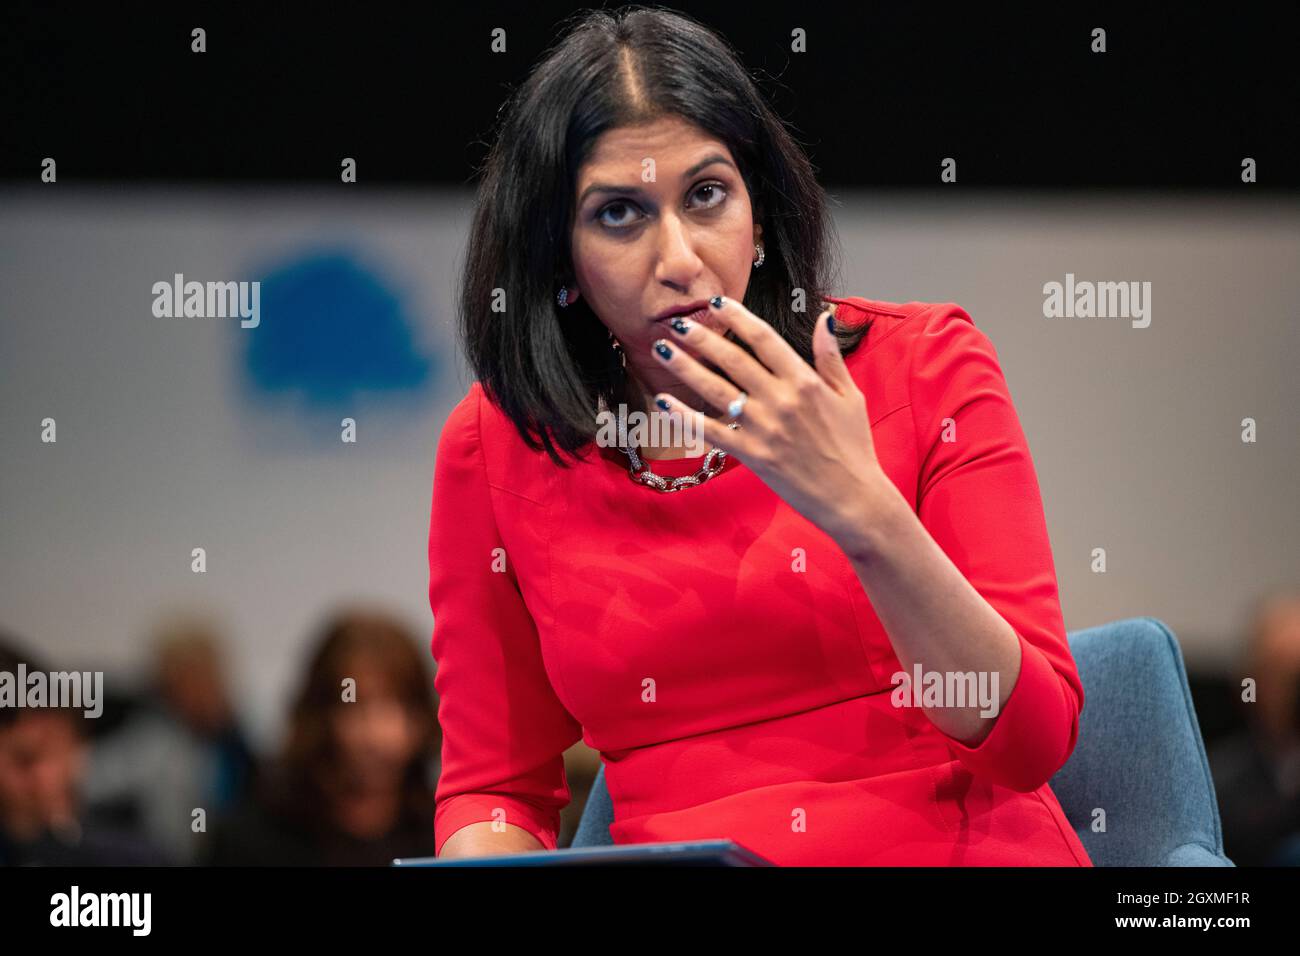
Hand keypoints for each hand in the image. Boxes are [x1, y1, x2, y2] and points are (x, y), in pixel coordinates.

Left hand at [650, 296, 895, 551]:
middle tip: (676, 322)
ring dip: (685, 368)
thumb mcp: (850, 396)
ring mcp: (763, 428)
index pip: (764, 339)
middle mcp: (781, 400)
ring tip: (662, 351)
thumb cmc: (853, 447)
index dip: (737, 317)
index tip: (716, 303)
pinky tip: (662, 403)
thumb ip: (830, 356)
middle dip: (701, 338)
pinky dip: (685, 417)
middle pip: (732, 360)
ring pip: (715, 390)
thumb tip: (824, 317)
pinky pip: (711, 431)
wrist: (852, 497)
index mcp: (805, 381)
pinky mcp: (752, 455)